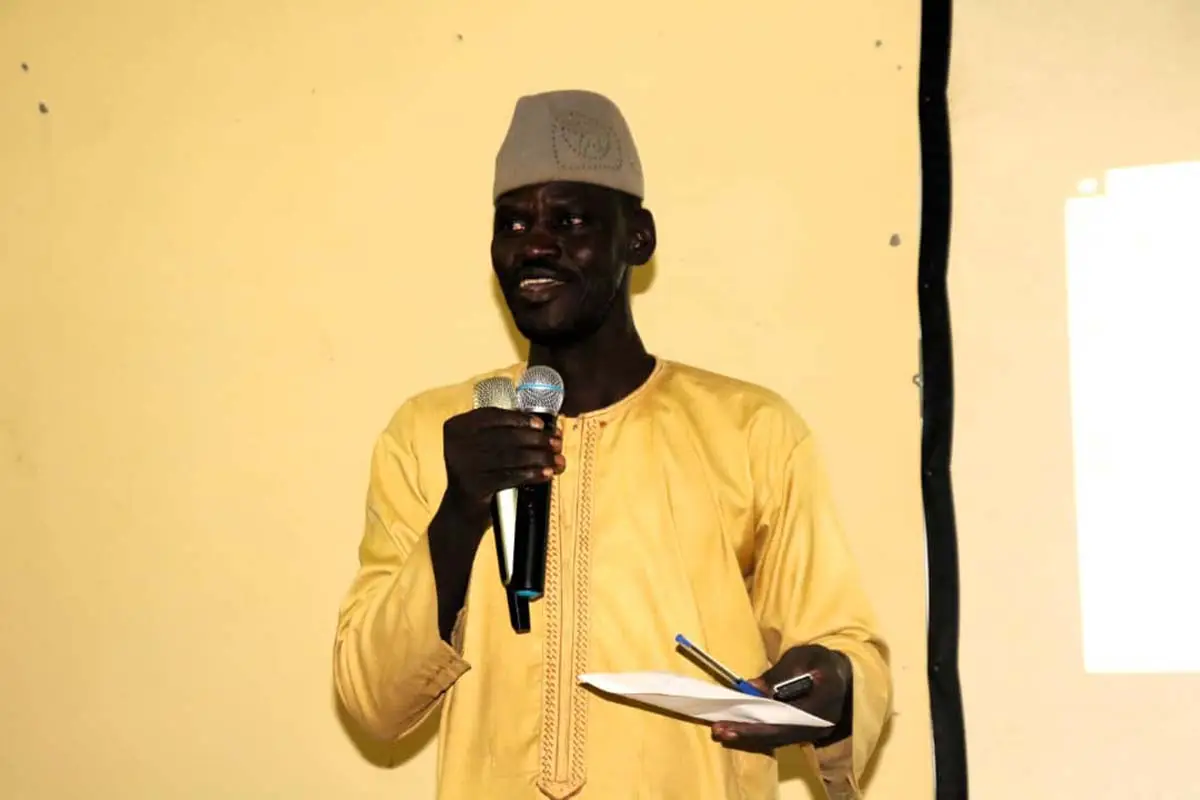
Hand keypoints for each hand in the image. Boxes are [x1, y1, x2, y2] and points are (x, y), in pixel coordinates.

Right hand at [441, 407, 564, 516]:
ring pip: (511, 456)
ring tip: (557, 459)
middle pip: (505, 436)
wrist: (461, 510)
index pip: (492, 415)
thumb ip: (504, 433)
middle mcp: (457, 443)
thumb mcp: (482, 447)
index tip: (541, 424)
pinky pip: (510, 476)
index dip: (519, 418)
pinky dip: (532, 474)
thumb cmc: (478, 473)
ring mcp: (464, 465)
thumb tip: (545, 429)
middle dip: (536, 439)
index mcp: (458, 427)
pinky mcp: (474, 485)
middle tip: (556, 442)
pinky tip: (546, 473)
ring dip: (539, 457)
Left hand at [711, 645, 851, 752]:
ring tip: (721, 732)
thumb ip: (780, 673)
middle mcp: (819, 726)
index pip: (787, 719)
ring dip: (749, 737)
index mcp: (823, 703)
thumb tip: (751, 688)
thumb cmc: (822, 662)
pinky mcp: (804, 734)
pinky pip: (780, 737)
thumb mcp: (803, 656)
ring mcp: (813, 734)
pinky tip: (738, 731)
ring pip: (778, 739)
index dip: (758, 724)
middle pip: (779, 735)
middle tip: (718, 731)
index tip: (732, 722)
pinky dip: (758, 735)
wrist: (844, 677)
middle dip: (747, 734)